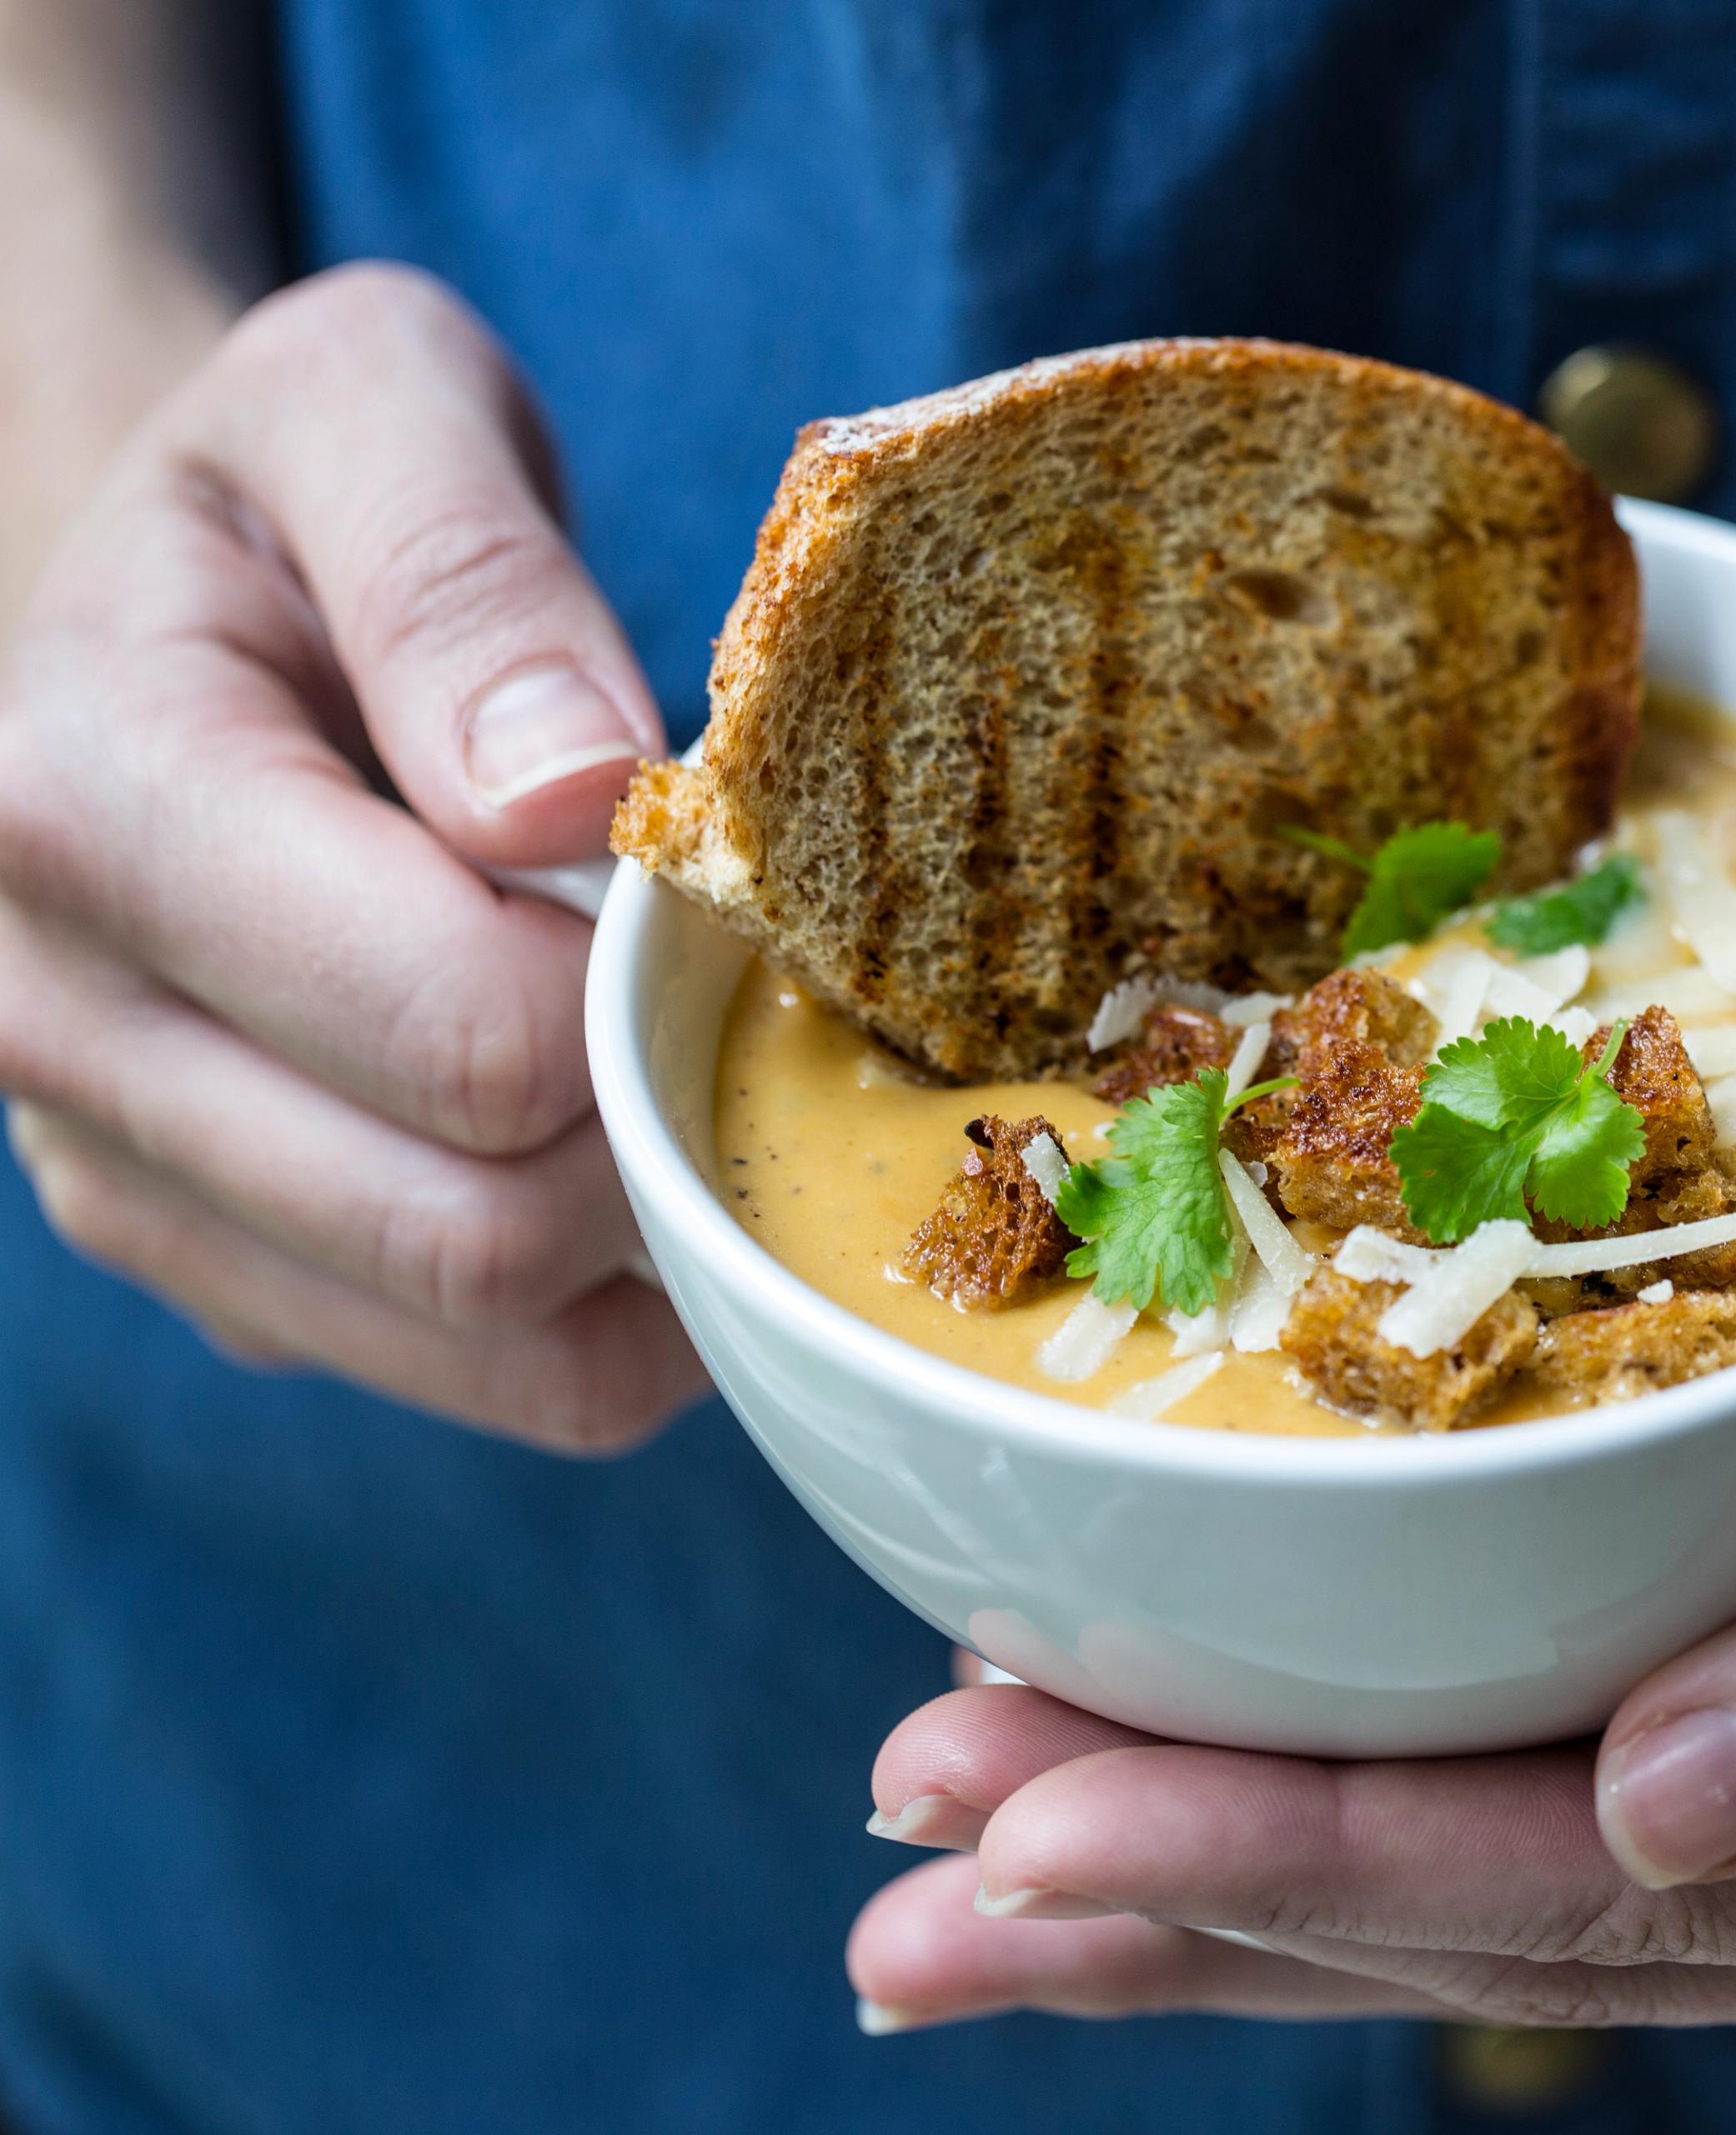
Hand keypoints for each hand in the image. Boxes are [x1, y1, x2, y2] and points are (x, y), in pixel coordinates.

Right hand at [0, 262, 703, 1449]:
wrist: (159, 617)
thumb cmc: (281, 501)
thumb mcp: (368, 404)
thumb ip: (464, 570)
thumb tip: (574, 795)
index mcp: (82, 810)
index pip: (464, 1030)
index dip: (648, 984)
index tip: (701, 878)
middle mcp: (60, 1032)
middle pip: (481, 1225)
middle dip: (664, 1119)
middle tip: (733, 976)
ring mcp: (132, 1183)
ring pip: (493, 1340)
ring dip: (660, 1230)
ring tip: (697, 1054)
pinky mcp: (225, 1274)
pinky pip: (500, 1380)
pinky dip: (627, 1303)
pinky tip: (648, 1145)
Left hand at [842, 889, 1735, 2025]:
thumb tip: (1673, 1825)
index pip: (1645, 1892)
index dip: (1328, 1867)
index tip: (1040, 1831)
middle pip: (1526, 1916)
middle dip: (1204, 1898)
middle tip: (905, 1881)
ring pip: (1500, 1863)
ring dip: (1219, 1865)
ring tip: (943, 1856)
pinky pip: (1538, 1738)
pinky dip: (1332, 1751)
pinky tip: (1149, 1746)